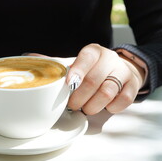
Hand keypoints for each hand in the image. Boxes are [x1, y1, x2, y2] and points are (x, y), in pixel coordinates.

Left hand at [26, 43, 144, 114]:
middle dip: (80, 97)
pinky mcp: (133, 85)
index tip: (68, 84)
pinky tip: (105, 107)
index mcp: (93, 51)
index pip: (86, 58)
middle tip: (73, 105)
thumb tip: (28, 56)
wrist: (119, 69)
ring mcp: (123, 72)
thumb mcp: (74, 64)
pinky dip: (112, 107)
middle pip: (94, 80)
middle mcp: (110, 58)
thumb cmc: (91, 69)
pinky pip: (124, 100)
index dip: (77, 72)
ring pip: (108, 91)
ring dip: (94, 105)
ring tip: (86, 109)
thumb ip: (55, 64)